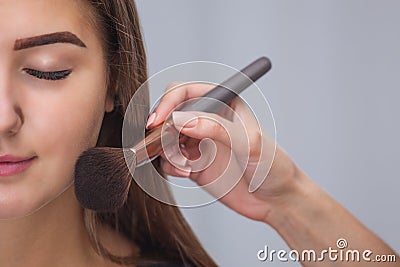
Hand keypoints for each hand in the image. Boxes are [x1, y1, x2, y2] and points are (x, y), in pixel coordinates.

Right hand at [146, 82, 300, 221]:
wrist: (276, 200)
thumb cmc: (272, 165)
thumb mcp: (249, 142)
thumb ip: (217, 129)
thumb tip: (183, 121)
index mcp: (223, 104)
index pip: (186, 92)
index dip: (168, 102)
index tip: (158, 120)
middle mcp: (207, 121)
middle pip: (170, 114)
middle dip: (161, 128)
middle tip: (163, 144)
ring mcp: (198, 143)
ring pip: (165, 139)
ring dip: (165, 150)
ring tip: (184, 164)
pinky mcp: (193, 165)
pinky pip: (169, 161)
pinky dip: (170, 166)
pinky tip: (187, 172)